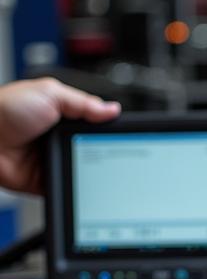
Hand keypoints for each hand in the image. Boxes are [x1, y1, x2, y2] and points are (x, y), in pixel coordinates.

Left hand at [0, 77, 119, 193]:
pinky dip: (77, 185)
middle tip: (103, 148)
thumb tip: (112, 109)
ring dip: (89, 168)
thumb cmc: (5, 110)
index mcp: (64, 116)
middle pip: (96, 148)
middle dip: (103, 151)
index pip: (97, 125)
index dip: (110, 130)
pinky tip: (77, 177)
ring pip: (87, 169)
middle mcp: (62, 139)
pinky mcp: (51, 181)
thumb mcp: (49, 93)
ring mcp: (56, 160)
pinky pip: (72, 185)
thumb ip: (83, 102)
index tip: (122, 135)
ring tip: (85, 160)